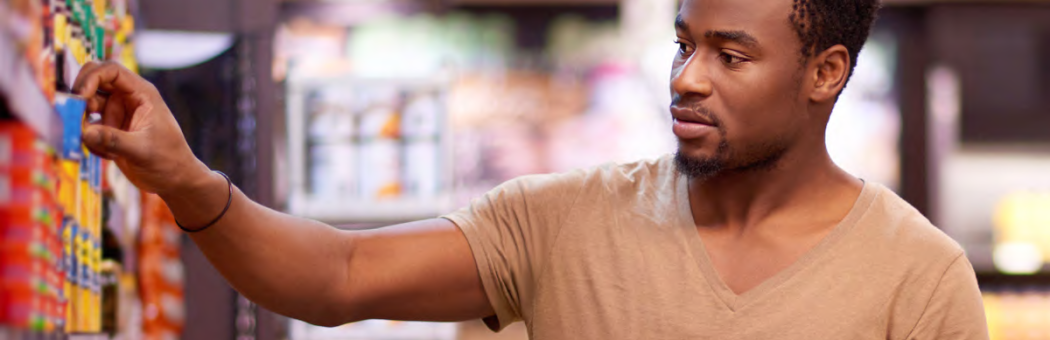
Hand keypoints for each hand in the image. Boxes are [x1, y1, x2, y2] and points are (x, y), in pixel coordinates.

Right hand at [73, 61, 210, 195]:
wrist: (173, 180)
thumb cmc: (168, 161)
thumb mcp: (142, 150)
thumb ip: (113, 140)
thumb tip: (85, 132)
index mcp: (142, 93)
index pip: (111, 70)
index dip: (92, 77)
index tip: (80, 96)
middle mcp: (127, 99)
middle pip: (93, 82)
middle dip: (81, 98)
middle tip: (75, 117)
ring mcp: (117, 113)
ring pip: (87, 106)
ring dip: (85, 124)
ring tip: (104, 148)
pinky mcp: (109, 129)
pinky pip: (88, 127)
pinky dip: (91, 141)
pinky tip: (111, 157)